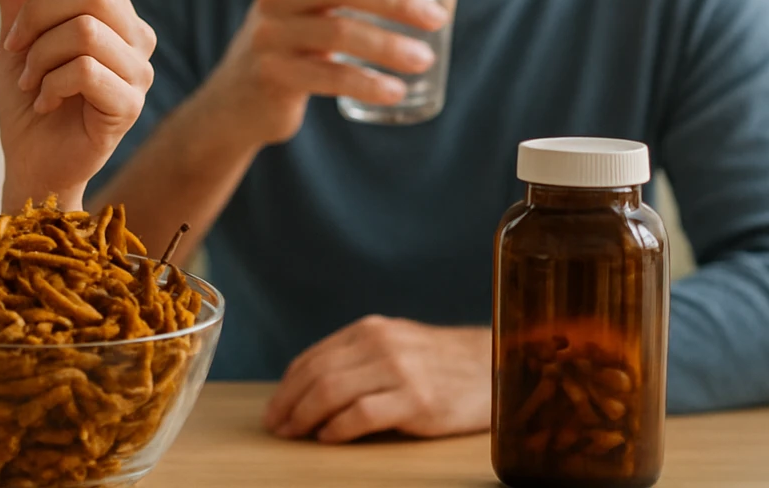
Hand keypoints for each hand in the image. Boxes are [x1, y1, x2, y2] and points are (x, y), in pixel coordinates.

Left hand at [0, 0, 156, 211]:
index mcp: (112, 12)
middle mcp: (134, 35)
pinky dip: (50, 84)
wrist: (32, 163)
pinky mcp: (131, 104)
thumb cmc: (29, 100)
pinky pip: (84, 70)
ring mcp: (138, 70)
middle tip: (14, 45)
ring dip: (39, 56)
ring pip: (84, 29)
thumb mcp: (15, 35)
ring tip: (30, 82)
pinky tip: (45, 103)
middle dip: (37, 12)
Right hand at [200, 0, 449, 147]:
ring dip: (389, 46)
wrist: (237, 99)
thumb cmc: (295, 44)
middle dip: (397, 0)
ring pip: (339, 33)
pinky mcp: (272, 75)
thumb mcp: (311, 5)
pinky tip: (395, 91)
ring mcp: (270, 35)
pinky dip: (366, 84)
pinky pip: (327, 77)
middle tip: (438, 18)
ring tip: (425, 59)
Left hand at [263, 317, 490, 441]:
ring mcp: (400, 370)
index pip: (313, 358)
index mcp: (370, 330)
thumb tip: (310, 387)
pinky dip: (338, 428)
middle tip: (276, 426)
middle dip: (289, 403)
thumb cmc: (439, 364)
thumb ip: (358, 358)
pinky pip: (363, 414)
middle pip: (317, 375)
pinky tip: (328, 437)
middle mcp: (381, 344)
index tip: (274, 408)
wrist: (493, 367)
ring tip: (294, 433)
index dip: (287, 386)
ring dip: (305, 417)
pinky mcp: (417, 400)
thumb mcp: (396, 346)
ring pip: (332, 392)